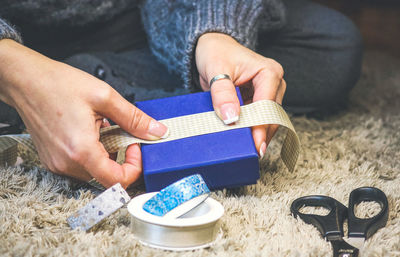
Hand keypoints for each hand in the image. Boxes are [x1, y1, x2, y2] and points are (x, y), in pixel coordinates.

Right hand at [0, 40, 168, 187]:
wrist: (25, 80)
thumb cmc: (57, 84)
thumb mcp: (104, 97)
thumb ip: (134, 118)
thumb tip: (156, 131)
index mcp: (81, 150)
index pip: (117, 181)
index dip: (134, 168)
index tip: (135, 147)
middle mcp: (67, 163)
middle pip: (107, 176)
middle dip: (121, 157)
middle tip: (121, 132)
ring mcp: (57, 163)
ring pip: (94, 171)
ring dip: (106, 153)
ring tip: (102, 127)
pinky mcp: (53, 159)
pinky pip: (81, 165)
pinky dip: (92, 152)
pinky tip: (89, 131)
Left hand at [195, 33, 285, 157]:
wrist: (213, 47)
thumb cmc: (216, 53)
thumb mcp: (216, 70)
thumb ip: (222, 93)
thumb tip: (231, 118)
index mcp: (269, 72)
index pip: (267, 105)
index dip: (260, 127)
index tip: (255, 146)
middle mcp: (273, 83)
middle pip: (271, 116)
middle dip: (260, 134)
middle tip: (249, 153)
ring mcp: (268, 94)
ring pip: (266, 121)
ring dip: (255, 134)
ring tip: (245, 151)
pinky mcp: (259, 101)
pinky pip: (257, 119)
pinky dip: (250, 130)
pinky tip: (242, 141)